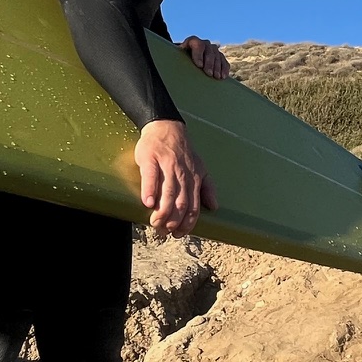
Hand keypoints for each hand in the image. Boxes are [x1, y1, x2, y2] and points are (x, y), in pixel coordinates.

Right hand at [134, 119, 217, 235]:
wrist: (166, 127)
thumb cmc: (182, 151)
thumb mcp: (201, 168)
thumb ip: (207, 188)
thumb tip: (214, 206)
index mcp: (195, 179)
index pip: (193, 206)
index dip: (187, 223)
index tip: (179, 234)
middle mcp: (183, 174)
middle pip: (180, 203)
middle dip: (173, 222)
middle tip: (164, 232)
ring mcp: (167, 166)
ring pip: (167, 193)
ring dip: (162, 212)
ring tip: (155, 223)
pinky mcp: (151, 159)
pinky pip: (151, 177)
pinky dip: (150, 191)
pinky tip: (147, 203)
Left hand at [180, 35, 231, 80]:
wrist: (186, 61)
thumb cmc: (179, 61)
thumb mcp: (176, 59)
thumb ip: (176, 60)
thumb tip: (168, 68)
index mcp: (192, 41)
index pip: (197, 44)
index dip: (198, 54)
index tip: (199, 65)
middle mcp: (204, 43)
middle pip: (209, 51)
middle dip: (209, 63)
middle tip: (208, 74)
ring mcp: (212, 49)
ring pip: (217, 56)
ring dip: (217, 67)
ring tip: (216, 77)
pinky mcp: (219, 56)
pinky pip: (223, 61)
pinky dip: (224, 68)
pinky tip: (223, 76)